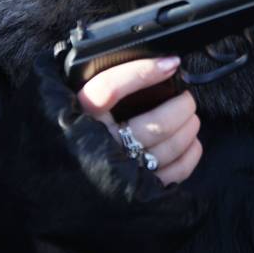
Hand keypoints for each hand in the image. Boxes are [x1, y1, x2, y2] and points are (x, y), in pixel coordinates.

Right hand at [78, 57, 201, 185]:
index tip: (170, 63)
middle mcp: (100, 145)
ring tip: (191, 116)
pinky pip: (173, 172)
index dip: (141, 72)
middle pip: (155, 124)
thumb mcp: (75, 105)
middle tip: (186, 98)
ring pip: (167, 148)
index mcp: (79, 118)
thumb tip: (146, 65)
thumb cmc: (76, 134)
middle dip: (181, 107)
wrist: (61, 185)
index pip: (109, 88)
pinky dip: (190, 154)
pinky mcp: (137, 189)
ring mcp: (121, 169)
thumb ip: (100, 86)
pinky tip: (192, 142)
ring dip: (188, 128)